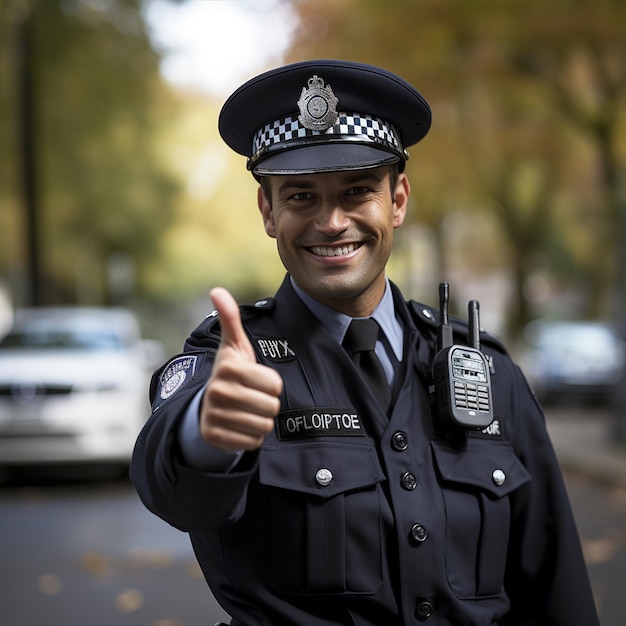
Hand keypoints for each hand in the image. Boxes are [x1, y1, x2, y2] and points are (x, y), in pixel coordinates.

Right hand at [200, 287, 282, 450]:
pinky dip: (251, 436)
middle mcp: (218, 392)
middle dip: (267, 403)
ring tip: (246, 410)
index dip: (271, 383)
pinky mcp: (216, 437)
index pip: (275, 384)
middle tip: (252, 397)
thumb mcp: (233, 345)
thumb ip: (230, 318)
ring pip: (264, 425)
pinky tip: (239, 425)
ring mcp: (215, 416)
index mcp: (229, 368)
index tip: (255, 380)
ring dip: (260, 419)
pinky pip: (254, 441)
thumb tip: (217, 290)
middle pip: (272, 406)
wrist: (207, 405)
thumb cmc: (230, 372)